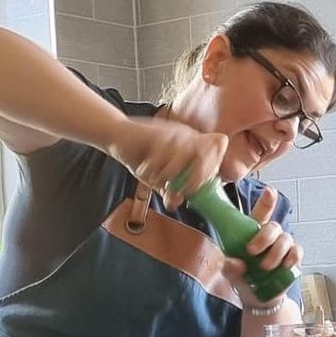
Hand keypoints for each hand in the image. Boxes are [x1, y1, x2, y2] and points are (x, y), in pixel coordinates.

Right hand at [108, 115, 226, 208]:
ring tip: (159, 182)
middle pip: (207, 151)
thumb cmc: (141, 156)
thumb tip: (175, 204)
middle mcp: (187, 134)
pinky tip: (146, 172)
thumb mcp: (159, 177)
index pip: (218, 146)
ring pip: (186, 155)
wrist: (117, 136)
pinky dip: (154, 169)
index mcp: (193, 143)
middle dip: (196, 177)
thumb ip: (169, 190)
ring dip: (172, 175)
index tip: (199, 187)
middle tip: (182, 192)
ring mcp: (173, 132)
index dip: (213, 167)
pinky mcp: (157, 133)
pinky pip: (163, 155)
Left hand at [224, 186, 302, 307]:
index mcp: (252, 234)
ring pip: (286, 239)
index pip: (260, 214)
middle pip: (273, 226)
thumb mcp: (232, 276)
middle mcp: (269, 237)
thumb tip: (235, 263)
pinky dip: (291, 258)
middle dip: (264, 237)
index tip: (270, 191)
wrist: (260, 301)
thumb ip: (231, 269)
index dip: (266, 202)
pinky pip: (297, 252)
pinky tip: (284, 266)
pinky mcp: (293, 260)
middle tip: (252, 251)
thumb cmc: (245, 281)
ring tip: (265, 267)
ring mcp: (283, 248)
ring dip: (275, 252)